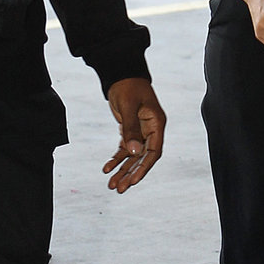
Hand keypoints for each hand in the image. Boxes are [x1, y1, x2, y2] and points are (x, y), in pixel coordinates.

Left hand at [103, 78, 165, 192]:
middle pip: (142, 158)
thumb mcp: (128, 107)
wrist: (121, 74)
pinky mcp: (130, 131)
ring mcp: (141, 132)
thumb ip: (131, 129)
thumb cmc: (128, 86)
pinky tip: (106, 168)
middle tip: (119, 189)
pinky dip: (116, 159)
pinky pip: (124, 149)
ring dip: (122, 171)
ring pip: (133, 156)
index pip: (154, 151)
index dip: (144, 167)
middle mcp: (151, 130)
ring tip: (112, 185)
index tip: (133, 181)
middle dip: (131, 174)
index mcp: (157, 124)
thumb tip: (134, 152)